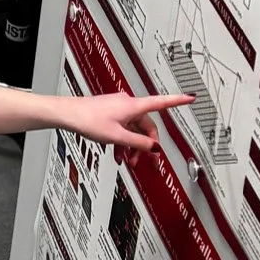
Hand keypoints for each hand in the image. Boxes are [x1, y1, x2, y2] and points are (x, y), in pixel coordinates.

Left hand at [59, 92, 193, 151]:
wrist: (67, 114)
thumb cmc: (87, 119)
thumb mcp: (117, 137)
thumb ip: (138, 143)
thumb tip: (154, 147)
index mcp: (133, 106)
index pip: (161, 102)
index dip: (178, 101)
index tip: (191, 98)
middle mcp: (128, 105)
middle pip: (146, 126)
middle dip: (146, 145)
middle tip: (146, 162)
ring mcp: (119, 109)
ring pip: (134, 130)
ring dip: (132, 147)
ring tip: (128, 162)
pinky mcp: (110, 114)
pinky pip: (123, 129)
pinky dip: (123, 142)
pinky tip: (118, 155)